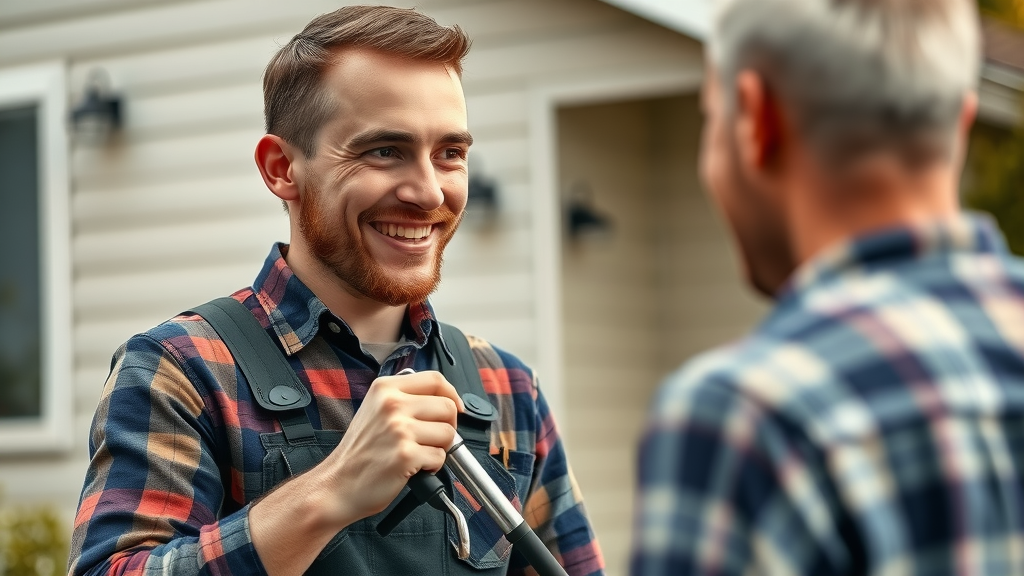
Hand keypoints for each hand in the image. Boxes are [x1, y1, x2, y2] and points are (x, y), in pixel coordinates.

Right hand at [314, 370, 463, 525]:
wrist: (337, 485)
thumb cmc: (358, 453)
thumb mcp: (374, 410)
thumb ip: (404, 398)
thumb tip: (443, 399)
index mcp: (385, 388)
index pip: (435, 379)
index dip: (451, 394)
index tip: (455, 407)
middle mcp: (392, 405)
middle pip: (447, 406)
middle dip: (448, 426)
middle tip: (433, 439)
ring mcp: (399, 429)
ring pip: (448, 433)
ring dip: (440, 448)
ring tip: (420, 453)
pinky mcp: (406, 455)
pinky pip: (440, 457)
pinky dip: (433, 466)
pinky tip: (415, 468)